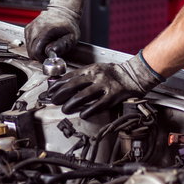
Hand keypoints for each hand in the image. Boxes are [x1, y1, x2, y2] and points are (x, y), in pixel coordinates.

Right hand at [25, 0, 84, 60]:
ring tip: (48, 45)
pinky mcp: (28, 29)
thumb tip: (52, 52)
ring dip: (37, 50)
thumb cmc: (68, 24)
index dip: (42, 58)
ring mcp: (30, 28)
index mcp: (45, 30)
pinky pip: (28, 43)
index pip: (36, 51)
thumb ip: (62, 46)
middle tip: (50, 52)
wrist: (62, 11)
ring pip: (28, 48)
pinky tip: (43, 41)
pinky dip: (34, 45)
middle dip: (40, 55)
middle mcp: (35, 29)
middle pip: (31, 51)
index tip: (49, 57)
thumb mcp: (71, 37)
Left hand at [48, 51, 164, 118]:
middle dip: (60, 94)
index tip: (49, 92)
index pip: (69, 77)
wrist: (133, 74)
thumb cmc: (113, 74)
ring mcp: (104, 86)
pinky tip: (83, 114)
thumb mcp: (96, 69)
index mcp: (90, 69)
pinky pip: (98, 105)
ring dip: (71, 103)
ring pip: (83, 96)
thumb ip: (82, 76)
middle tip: (54, 101)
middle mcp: (96, 76)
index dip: (57, 85)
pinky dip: (89, 110)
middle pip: (73, 86)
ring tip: (65, 109)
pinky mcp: (113, 96)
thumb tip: (64, 84)